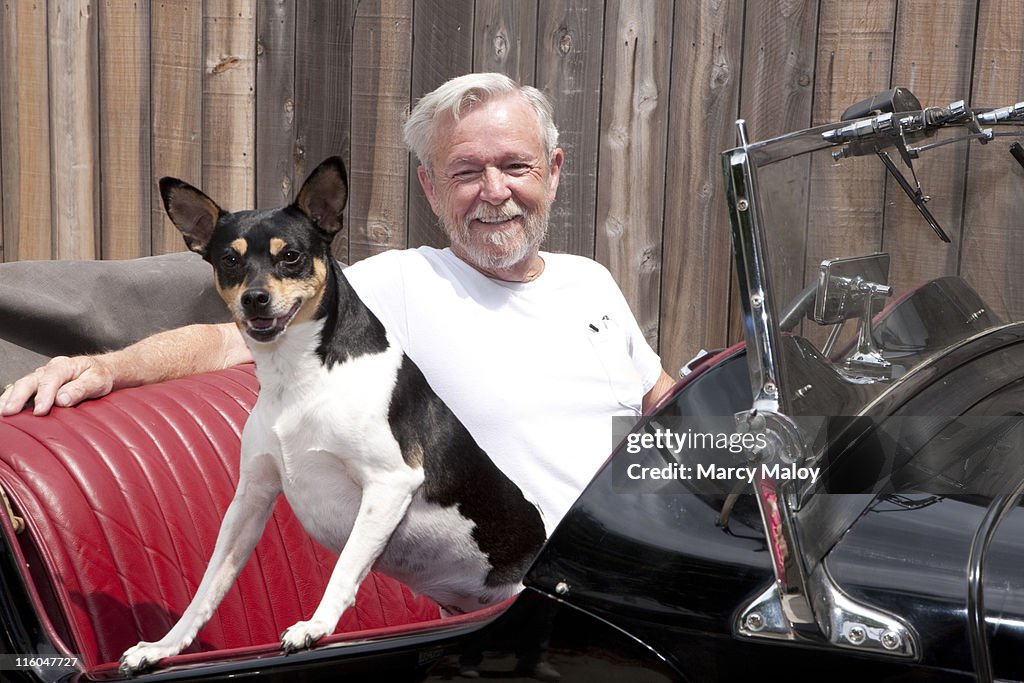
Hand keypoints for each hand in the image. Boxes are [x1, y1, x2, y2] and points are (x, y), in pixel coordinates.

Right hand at [0, 355, 114, 415]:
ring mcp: (40, 376)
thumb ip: (80, 389)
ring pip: (20, 385)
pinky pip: (20, 390)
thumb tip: (61, 399)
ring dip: (8, 398)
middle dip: (17, 397)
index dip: (44, 396)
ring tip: (2, 413)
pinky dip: (10, 399)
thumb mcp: (97, 382)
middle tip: (9, 412)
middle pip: (29, 381)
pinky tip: (5, 409)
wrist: (101, 371)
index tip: (40, 411)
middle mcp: (48, 369)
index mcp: (64, 366)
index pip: (50, 380)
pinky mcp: (37, 385)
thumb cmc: (99, 376)